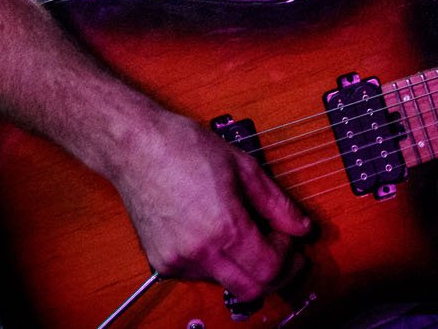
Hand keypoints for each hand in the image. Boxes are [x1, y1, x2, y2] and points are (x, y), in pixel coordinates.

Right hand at [109, 111, 313, 303]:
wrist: (135, 147)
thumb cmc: (185, 148)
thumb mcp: (244, 168)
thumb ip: (277, 204)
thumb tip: (302, 226)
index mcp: (223, 228)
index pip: (271, 269)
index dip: (290, 257)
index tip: (292, 238)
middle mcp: (198, 254)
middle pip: (252, 289)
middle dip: (275, 273)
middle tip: (283, 249)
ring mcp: (177, 262)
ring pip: (227, 283)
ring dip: (246, 266)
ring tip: (248, 231)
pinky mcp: (162, 263)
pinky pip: (202, 275)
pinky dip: (220, 261)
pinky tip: (219, 233)